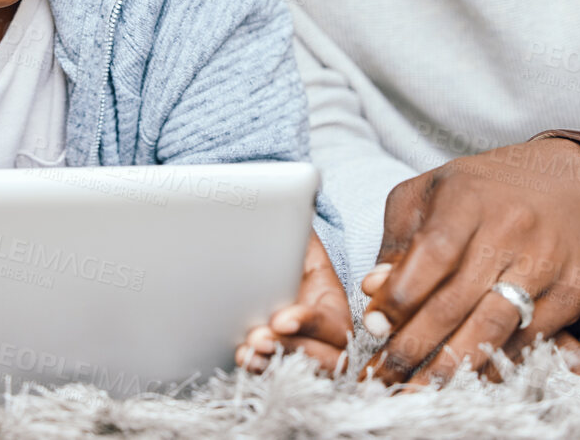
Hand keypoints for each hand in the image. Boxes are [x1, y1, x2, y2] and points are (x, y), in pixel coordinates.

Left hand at [237, 231, 349, 374]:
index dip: (306, 322)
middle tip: (258, 338)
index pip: (329, 322)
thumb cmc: (293, 271)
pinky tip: (244, 360)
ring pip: (300, 373)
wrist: (278, 294)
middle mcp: (330, 344)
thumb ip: (299, 230)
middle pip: (320, 358)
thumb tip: (295, 198)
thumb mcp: (301, 248)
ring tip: (246, 351)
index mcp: (335, 310)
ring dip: (271, 364)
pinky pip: (280, 381)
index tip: (280, 319)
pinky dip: (261, 373)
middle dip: (287, 348)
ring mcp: (312, 364)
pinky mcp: (290, 374)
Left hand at [360, 138, 579, 384]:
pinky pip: (530, 339)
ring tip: (420, 391)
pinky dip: (496, 363)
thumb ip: (399, 239)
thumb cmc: (487, 189)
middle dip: (414, 346)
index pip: (430, 256)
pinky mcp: (573, 290)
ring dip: (452, 367)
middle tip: (383, 377)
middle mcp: (510, 230)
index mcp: (468, 200)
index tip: (373, 328)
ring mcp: (546, 262)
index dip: (400, 298)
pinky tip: (469, 378)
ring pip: (492, 327)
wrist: (572, 179)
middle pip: (456, 301)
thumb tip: (374, 290)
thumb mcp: (432, 192)